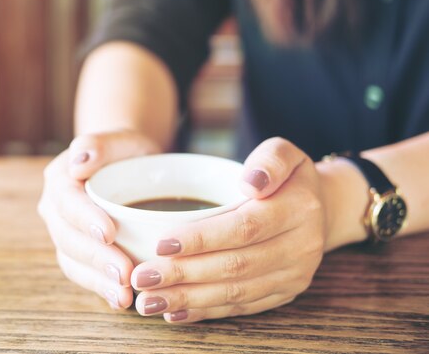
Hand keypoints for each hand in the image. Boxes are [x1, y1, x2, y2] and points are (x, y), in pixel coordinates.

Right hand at [38, 129, 160, 309]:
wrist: (129, 166)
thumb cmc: (127, 152)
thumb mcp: (121, 139)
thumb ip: (99, 144)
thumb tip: (79, 161)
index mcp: (60, 178)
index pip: (68, 201)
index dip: (85, 219)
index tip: (109, 233)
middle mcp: (55, 207)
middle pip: (69, 237)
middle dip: (97, 258)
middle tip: (125, 274)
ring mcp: (63, 232)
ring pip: (73, 260)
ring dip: (98, 280)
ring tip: (124, 295)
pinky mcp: (76, 252)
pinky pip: (82, 273)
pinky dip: (100, 288)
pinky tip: (121, 301)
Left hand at [131, 137, 326, 322]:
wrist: (322, 208)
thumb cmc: (288, 177)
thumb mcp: (283, 152)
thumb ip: (269, 160)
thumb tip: (251, 183)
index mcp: (298, 209)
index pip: (244, 227)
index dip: (201, 238)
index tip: (161, 243)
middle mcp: (301, 247)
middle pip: (235, 266)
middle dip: (184, 274)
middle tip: (143, 278)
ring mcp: (294, 275)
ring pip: (236, 293)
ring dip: (189, 300)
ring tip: (150, 301)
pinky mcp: (284, 294)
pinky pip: (243, 307)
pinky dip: (207, 312)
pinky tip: (176, 312)